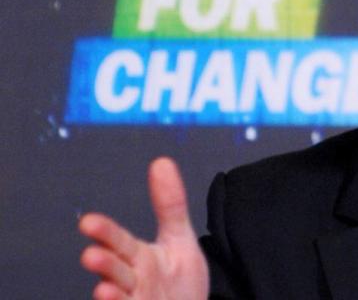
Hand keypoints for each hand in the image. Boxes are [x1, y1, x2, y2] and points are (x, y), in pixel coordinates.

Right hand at [79, 157, 208, 299]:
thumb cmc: (180, 283)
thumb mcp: (179, 239)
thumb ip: (170, 205)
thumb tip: (161, 161)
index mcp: (139, 258)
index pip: (119, 242)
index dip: (105, 233)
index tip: (88, 222)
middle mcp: (132, 282)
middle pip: (116, 270)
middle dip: (104, 263)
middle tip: (91, 255)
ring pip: (119, 298)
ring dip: (109, 295)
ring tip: (103, 290)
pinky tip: (113, 299)